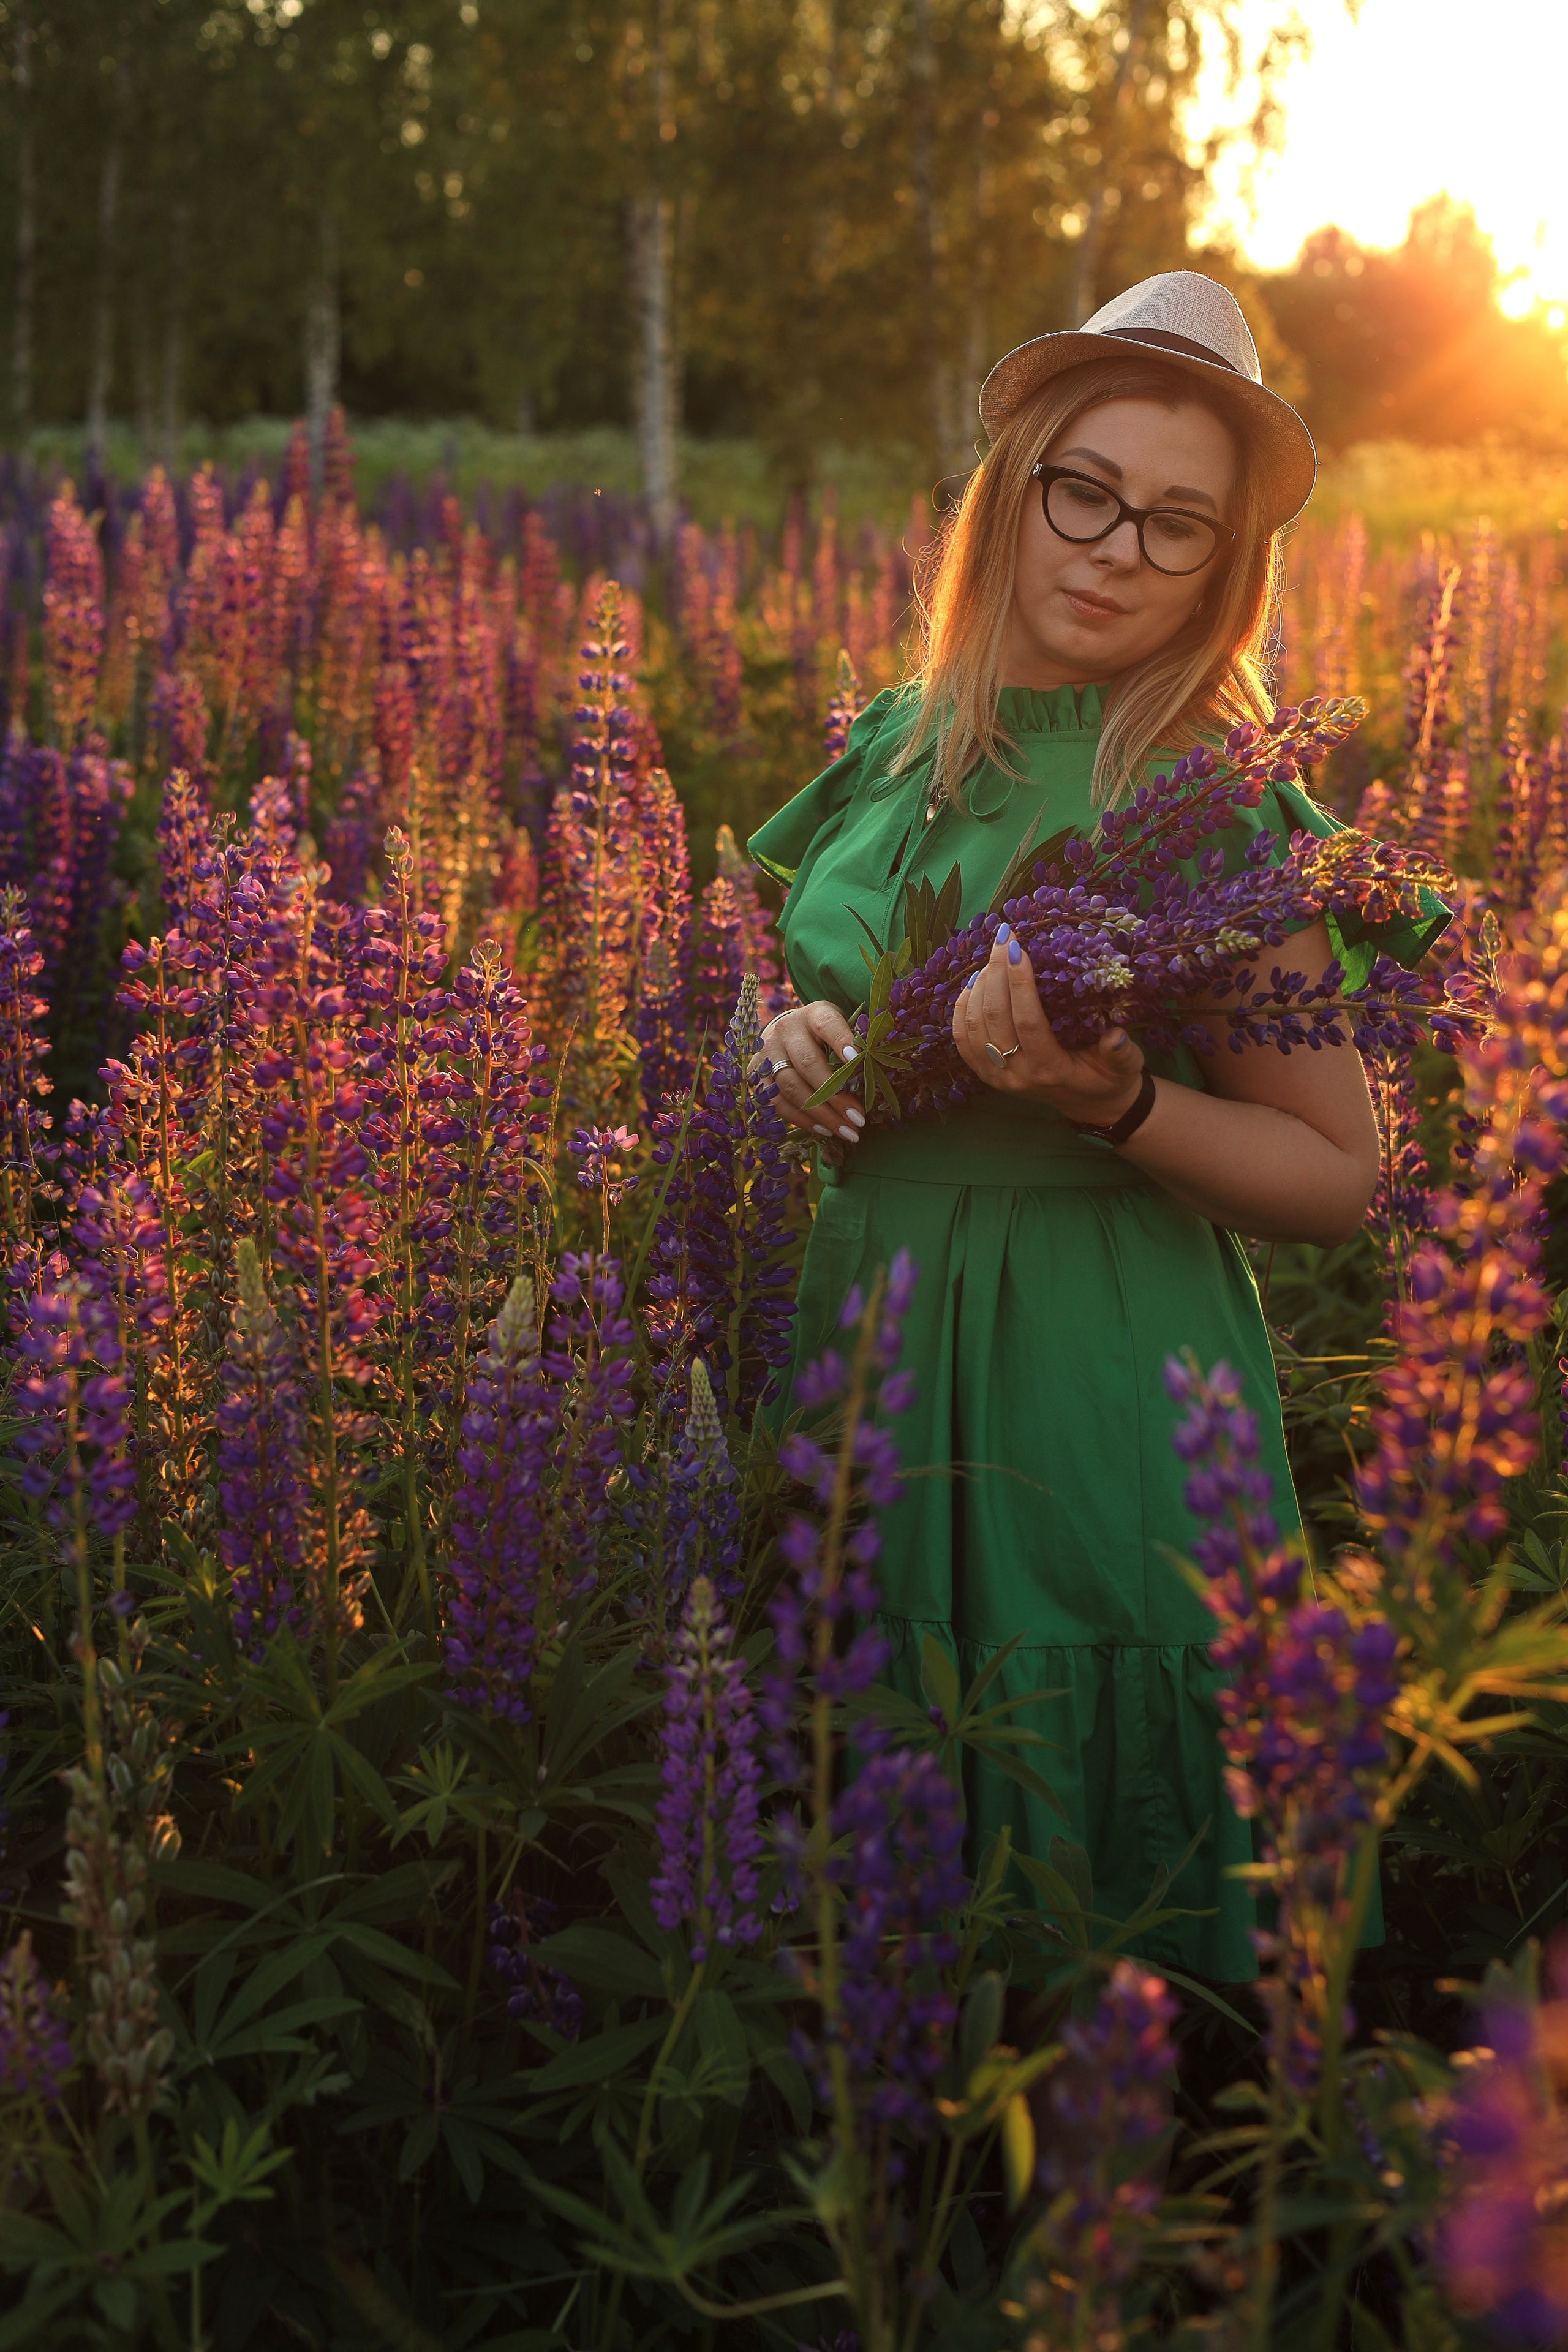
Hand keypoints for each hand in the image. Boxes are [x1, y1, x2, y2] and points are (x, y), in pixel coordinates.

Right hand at [750, 1002, 865, 1145]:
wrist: (785, 1033)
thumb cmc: (823, 1035)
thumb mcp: (840, 1028)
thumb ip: (856, 1044)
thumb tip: (879, 1072)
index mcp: (812, 1014)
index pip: (826, 1025)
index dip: (841, 1041)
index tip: (858, 1058)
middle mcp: (786, 1031)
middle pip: (808, 1064)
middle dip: (835, 1095)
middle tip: (859, 1118)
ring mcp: (768, 1055)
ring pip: (791, 1088)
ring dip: (821, 1114)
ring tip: (847, 1131)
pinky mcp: (757, 1077)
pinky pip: (778, 1104)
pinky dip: (803, 1120)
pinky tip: (825, 1130)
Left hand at [952, 922, 1146, 1124]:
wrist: (1091, 1106)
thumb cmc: (1110, 1079)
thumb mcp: (1126, 1068)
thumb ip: (1123, 1053)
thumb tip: (1117, 1035)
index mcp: (1052, 1070)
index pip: (1029, 1023)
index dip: (1020, 985)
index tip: (1020, 949)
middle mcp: (1019, 1076)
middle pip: (996, 1018)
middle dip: (997, 973)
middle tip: (1003, 939)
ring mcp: (998, 1078)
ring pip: (975, 1026)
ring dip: (979, 987)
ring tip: (993, 958)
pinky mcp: (986, 1075)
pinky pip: (963, 1040)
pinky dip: (962, 1009)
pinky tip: (973, 984)